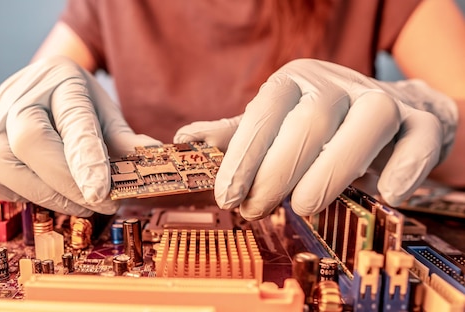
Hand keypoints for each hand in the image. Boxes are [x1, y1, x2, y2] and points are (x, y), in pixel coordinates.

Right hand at [0, 56, 159, 216]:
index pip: (73, 120)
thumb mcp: (110, 115)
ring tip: (73, 203)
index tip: (101, 195)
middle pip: (29, 142)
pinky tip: (35, 193)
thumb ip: (127, 141)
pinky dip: (3, 191)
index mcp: (64, 79)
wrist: (45, 84)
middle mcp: (22, 93)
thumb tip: (153, 161)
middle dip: (64, 185)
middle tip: (96, 204)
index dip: (86, 160)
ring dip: (40, 195)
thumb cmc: (80, 104)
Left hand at [175, 59, 457, 219]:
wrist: (390, 109)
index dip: (243, 155)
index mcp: (294, 83)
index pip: (264, 111)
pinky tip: (385, 194)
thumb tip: (186, 140)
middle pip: (309, 120)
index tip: (227, 196)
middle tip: (256, 210)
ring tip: (305, 207)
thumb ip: (236, 135)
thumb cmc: (318, 125)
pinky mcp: (423, 121)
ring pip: (368, 121)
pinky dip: (405, 166)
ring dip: (334, 168)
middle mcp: (337, 85)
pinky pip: (419, 138)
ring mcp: (382, 99)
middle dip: (278, 171)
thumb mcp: (273, 125)